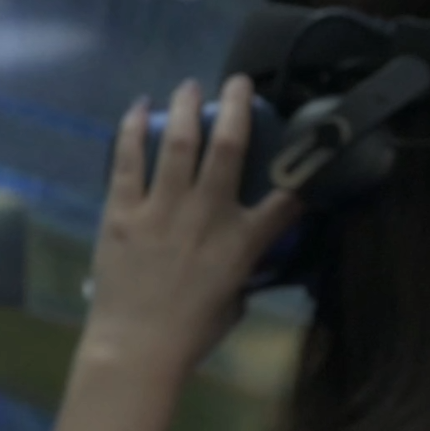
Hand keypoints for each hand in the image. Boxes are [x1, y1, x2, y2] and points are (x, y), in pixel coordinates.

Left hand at [76, 75, 300, 385]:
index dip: (299, 169)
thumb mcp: (233, 303)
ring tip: (189, 85)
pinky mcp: (123, 211)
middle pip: (228, 147)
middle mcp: (207, 214)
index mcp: (241, 243)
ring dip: (186, 107)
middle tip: (238, 82)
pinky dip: (131, 129)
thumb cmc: (191, 334)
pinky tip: (138, 107)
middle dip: (236, 106)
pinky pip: (127, 160)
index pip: (284, 199)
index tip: (306, 149)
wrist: (137, 348)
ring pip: (177, 142)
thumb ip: (240, 271)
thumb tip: (239, 254)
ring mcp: (162, 208)